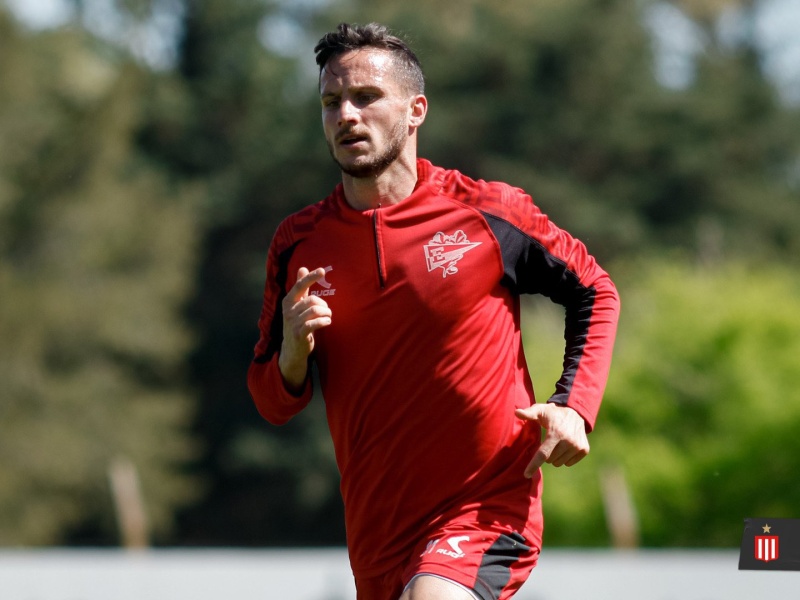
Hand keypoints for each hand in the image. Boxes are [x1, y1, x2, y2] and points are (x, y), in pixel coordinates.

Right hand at [278, 267, 332, 389]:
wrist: (292, 349)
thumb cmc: (297, 323)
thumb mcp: (296, 305)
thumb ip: (300, 288)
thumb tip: (302, 268)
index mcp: (288, 301)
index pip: (299, 286)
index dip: (310, 277)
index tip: (322, 270)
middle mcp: (288, 310)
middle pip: (312, 300)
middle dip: (324, 305)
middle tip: (326, 311)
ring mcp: (293, 323)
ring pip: (315, 311)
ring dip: (326, 313)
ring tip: (327, 317)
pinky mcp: (299, 334)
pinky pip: (314, 323)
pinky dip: (324, 321)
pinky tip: (327, 322)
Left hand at [515, 404, 589, 477]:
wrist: (576, 412)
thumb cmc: (553, 413)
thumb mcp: (540, 411)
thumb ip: (528, 413)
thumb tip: (516, 412)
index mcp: (556, 433)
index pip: (543, 454)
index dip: (533, 465)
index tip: (526, 475)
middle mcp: (568, 441)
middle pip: (550, 460)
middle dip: (546, 455)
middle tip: (548, 442)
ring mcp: (577, 446)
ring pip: (559, 463)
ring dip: (555, 457)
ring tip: (557, 443)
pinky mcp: (584, 450)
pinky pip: (569, 463)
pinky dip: (565, 457)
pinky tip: (566, 446)